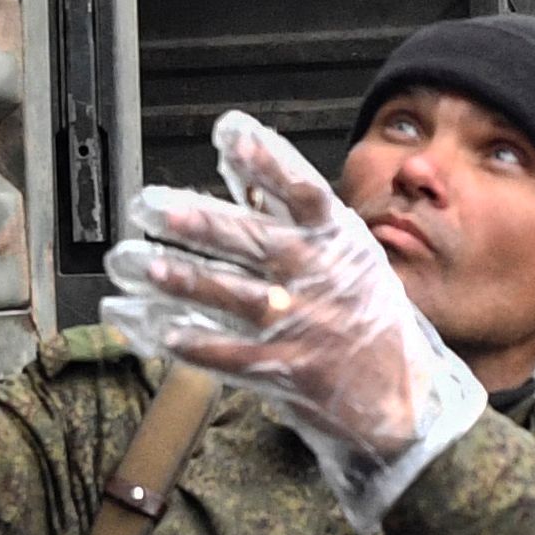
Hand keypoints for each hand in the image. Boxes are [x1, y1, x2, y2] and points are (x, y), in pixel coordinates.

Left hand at [106, 113, 482, 520]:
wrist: (400, 400)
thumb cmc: (366, 317)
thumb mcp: (347, 256)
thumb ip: (290, 213)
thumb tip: (238, 162)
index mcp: (339, 242)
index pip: (304, 191)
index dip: (268, 160)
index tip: (231, 133)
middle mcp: (320, 278)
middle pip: (253, 241)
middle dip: (197, 222)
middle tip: (151, 205)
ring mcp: (301, 326)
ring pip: (231, 296)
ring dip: (178, 278)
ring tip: (134, 263)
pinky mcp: (283, 372)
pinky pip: (226, 354)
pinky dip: (190, 341)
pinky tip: (155, 328)